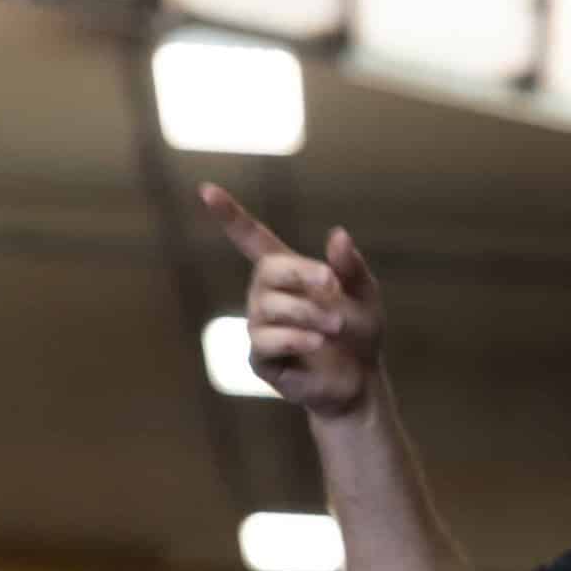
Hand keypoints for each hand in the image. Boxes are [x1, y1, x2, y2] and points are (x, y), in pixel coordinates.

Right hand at [203, 183, 382, 419]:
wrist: (360, 380)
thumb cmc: (359, 332)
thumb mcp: (364, 294)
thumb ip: (351, 267)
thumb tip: (338, 235)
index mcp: (287, 272)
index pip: (251, 238)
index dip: (230, 216)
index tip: (206, 190)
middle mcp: (266, 295)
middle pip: (267, 271)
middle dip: (301, 274)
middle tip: (332, 286)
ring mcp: (260, 326)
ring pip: (268, 307)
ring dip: (307, 312)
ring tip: (336, 324)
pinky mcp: (260, 358)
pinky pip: (266, 341)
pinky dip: (294, 338)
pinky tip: (317, 341)